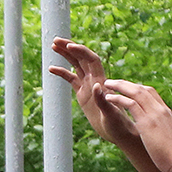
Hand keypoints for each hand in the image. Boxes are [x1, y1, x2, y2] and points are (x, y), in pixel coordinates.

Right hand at [48, 39, 150, 165]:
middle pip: (82, 58)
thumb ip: (102, 99)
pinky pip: (71, 79)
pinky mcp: (83, 93)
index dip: (81, 51)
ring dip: (66, 55)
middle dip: (70, 48)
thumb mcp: (111, 114)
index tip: (70, 46)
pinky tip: (51, 68)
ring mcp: (88, 86)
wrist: (119, 132)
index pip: (92, 61)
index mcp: (102, 82)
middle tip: (56, 40)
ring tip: (53, 45)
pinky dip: (62, 72)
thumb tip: (96, 85)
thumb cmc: (118, 124)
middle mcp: (95, 80)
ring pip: (76, 65)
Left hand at [101, 79, 171, 171]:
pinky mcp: (147, 123)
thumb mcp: (169, 137)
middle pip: (142, 89)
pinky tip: (108, 97)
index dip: (137, 88)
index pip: (152, 93)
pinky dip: (118, 98)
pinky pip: (130, 104)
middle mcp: (161, 110)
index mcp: (166, 113)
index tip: (126, 87)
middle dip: (126, 83)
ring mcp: (154, 115)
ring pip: (135, 92)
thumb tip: (160, 134)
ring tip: (107, 84)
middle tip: (113, 81)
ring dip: (119, 86)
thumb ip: (163, 130)